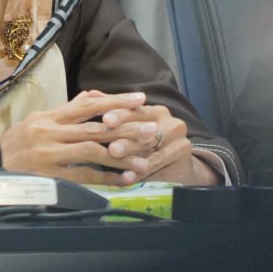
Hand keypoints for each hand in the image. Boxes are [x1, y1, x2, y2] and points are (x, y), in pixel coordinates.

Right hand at [0, 90, 170, 186]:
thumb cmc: (12, 146)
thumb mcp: (36, 121)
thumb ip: (66, 111)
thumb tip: (92, 97)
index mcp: (49, 116)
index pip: (88, 104)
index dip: (116, 101)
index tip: (139, 99)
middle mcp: (50, 131)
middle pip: (96, 125)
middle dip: (127, 126)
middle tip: (151, 128)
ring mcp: (50, 153)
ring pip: (93, 149)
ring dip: (121, 154)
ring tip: (144, 158)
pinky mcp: (49, 175)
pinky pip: (83, 176)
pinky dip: (106, 178)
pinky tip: (123, 179)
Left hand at [95, 93, 219, 185]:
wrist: (177, 166)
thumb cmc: (146, 143)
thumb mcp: (131, 127)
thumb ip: (113, 110)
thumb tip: (90, 93)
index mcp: (155, 110)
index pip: (136, 110)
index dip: (120, 114)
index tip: (105, 120)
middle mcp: (170, 121)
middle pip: (144, 130)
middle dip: (125, 138)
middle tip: (111, 148)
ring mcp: (179, 139)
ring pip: (151, 148)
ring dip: (132, 156)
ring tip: (117, 161)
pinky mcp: (182, 156)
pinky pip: (158, 165)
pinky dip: (140, 172)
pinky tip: (128, 177)